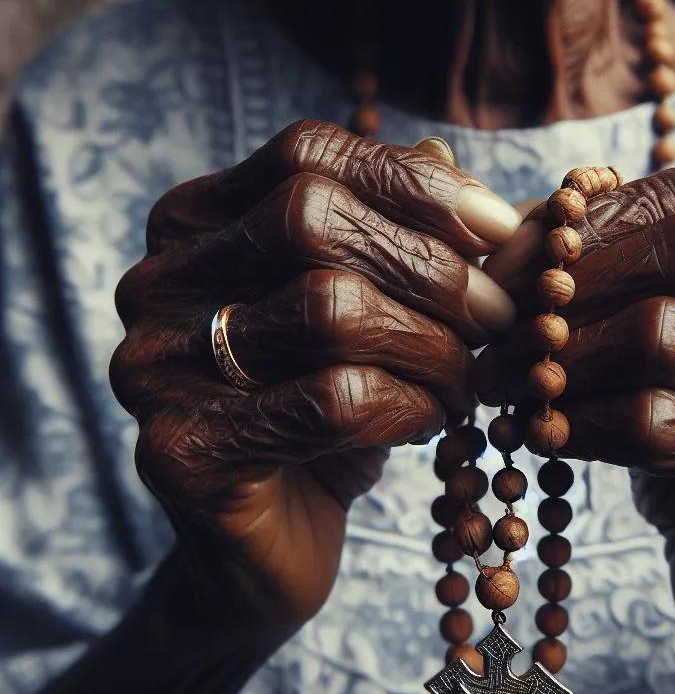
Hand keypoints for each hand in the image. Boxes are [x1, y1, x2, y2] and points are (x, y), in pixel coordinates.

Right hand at [111, 121, 518, 630]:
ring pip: (329, 309)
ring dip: (433, 346)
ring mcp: (154, 364)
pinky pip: (330, 402)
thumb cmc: (326, 410)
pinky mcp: (179, 449)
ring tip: (467, 380)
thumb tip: (455, 168)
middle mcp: (158, 280)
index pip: (307, 155)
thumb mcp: (367, 310)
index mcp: (196, 223)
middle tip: (499, 318)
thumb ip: (398, 235)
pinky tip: (432, 421)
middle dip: (434, 269)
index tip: (501, 228)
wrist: (274, 538)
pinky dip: (409, 406)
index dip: (414, 181)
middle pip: (314, 220)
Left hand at [476, 167, 674, 680]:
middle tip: (497, 329)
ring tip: (504, 385)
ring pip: (662, 336)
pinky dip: (577, 424)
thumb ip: (626, 271)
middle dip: (570, 287)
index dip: (588, 225)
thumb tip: (526, 220)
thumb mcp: (673, 340)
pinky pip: (655, 426)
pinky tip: (538, 434)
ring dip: (559, 361)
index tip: (509, 267)